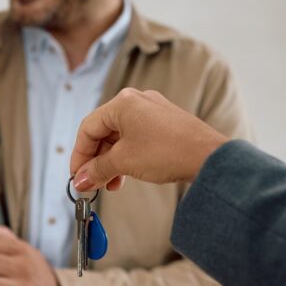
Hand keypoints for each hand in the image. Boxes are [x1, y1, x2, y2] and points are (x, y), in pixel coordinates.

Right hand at [69, 88, 228, 191]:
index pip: (88, 128)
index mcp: (122, 103)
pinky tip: (126, 175)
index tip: (77, 176)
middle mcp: (136, 101)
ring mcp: (152, 111)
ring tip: (110, 184)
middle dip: (95, 160)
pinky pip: (136, 138)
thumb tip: (80, 180)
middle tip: (91, 183)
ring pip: (120, 137)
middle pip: (103, 132)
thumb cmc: (168, 152)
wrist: (208, 157)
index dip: (79, 155)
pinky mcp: (165, 123)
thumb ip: (97, 169)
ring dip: (111, 162)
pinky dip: (127, 156)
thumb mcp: (124, 162)